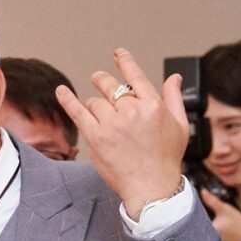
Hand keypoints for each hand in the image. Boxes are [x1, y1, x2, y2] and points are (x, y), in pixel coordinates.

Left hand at [53, 49, 191, 214]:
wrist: (151, 187)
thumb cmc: (166, 159)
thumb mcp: (180, 126)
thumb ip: (174, 98)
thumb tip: (174, 77)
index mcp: (152, 105)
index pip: (135, 76)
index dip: (124, 61)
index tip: (117, 53)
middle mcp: (132, 111)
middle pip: (111, 86)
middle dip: (103, 80)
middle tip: (99, 79)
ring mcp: (112, 124)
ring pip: (95, 101)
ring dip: (95, 104)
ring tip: (99, 113)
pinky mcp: (96, 137)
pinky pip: (78, 112)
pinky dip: (68, 100)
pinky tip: (61, 91)